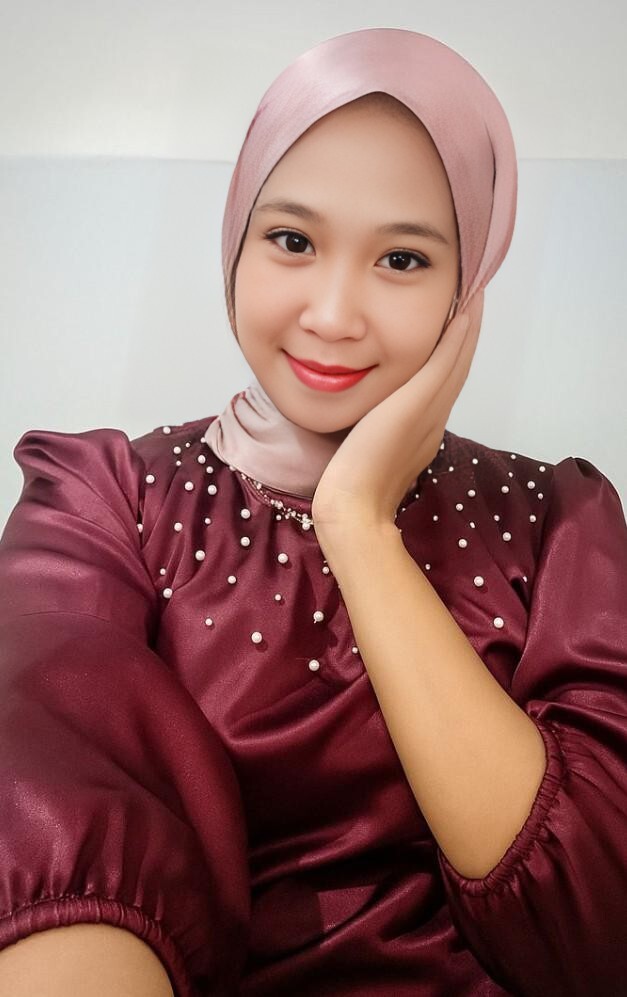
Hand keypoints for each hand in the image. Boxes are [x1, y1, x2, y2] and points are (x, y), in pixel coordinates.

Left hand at [311, 293, 483, 533]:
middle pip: (459, 369)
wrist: (354, 505)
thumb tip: (368, 422)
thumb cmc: (352, 489)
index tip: (458, 327)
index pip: (444, 385)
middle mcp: (434, 420)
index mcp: (425, 431)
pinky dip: (457, 338)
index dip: (456, 355)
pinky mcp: (417, 405)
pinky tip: (464, 312)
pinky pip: (444, 364)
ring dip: (469, 328)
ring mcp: (430, 412)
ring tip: (475, 295)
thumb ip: (377, 434)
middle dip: (468, 335)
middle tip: (476, 298)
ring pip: (457, 362)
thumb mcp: (370, 452)